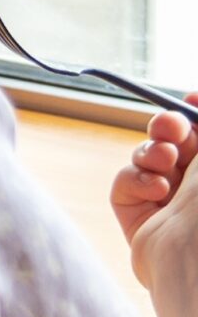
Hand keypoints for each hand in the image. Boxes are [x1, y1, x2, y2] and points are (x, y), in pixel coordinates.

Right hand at [111, 100, 197, 291]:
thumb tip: (196, 97)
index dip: (195, 114)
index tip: (191, 99)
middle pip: (176, 144)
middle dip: (169, 128)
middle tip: (171, 124)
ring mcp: (171, 205)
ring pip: (148, 159)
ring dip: (152, 152)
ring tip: (164, 159)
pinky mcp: (140, 219)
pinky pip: (126, 184)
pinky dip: (136, 178)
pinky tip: (155, 189)